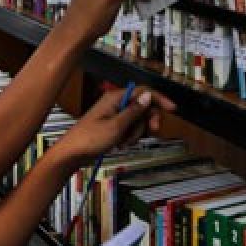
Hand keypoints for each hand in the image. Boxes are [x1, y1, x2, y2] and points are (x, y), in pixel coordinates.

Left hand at [55, 87, 175, 165]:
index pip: (143, 91)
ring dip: (136, 133)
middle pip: (143, 107)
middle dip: (147, 121)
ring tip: (124, 142)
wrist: (73, 154)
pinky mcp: (114, 127)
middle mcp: (116, 104)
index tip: (172, 109)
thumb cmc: (90, 139)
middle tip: (152, 132)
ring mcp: (115, 116)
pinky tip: (121, 145)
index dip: (159, 99)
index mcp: (116, 98)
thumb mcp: (116, 126)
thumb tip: (148, 96)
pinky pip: (130, 129)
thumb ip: (134, 111)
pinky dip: (129, 138)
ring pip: (138, 121)